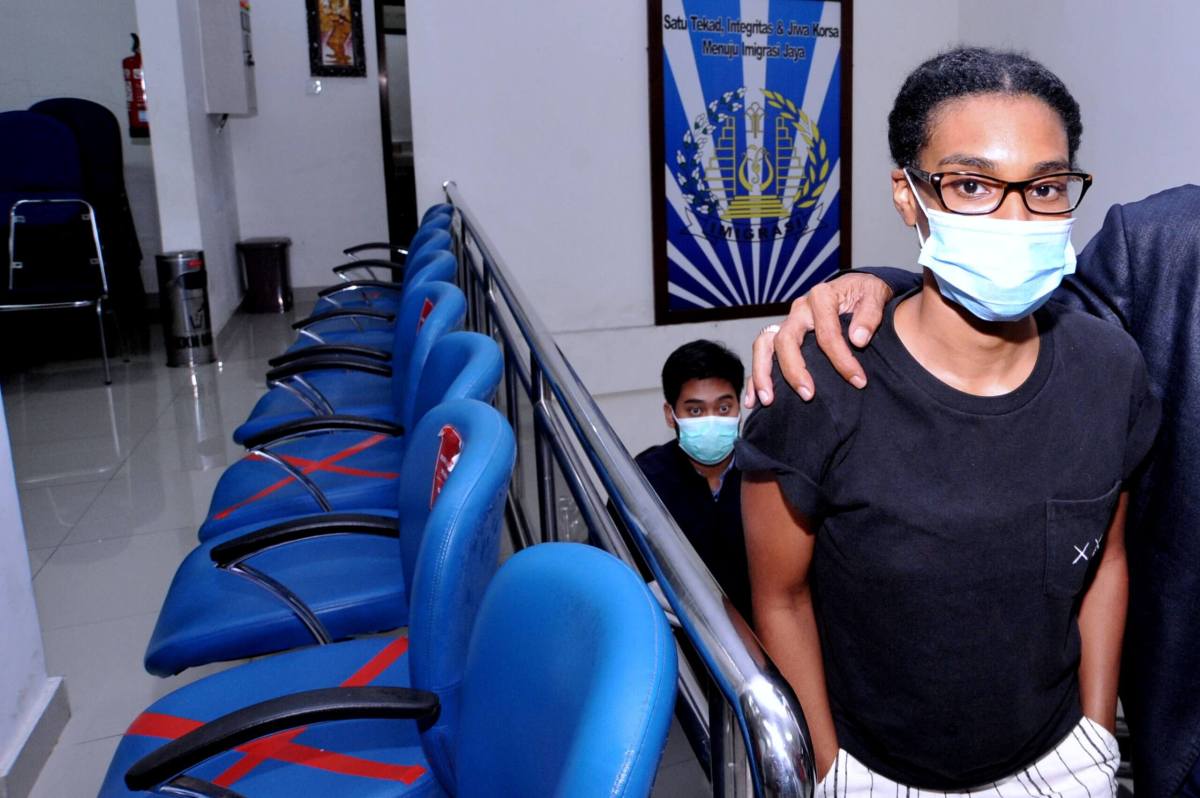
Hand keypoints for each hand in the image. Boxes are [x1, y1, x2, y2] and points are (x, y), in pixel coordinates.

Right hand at [744, 273, 892, 406]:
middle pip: (786, 340)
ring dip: (763, 373)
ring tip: (768, 400)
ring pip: (764, 345)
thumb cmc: (865, 294)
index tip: (858, 381)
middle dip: (795, 370)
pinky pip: (762, 355)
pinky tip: (754, 401)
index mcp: (821, 297)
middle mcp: (799, 310)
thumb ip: (870, 315)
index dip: (842, 359)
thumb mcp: (875, 295)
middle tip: (808, 395)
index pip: (827, 332)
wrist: (857, 289)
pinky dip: (755, 377)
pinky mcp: (782, 335)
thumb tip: (858, 339)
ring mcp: (787, 323)